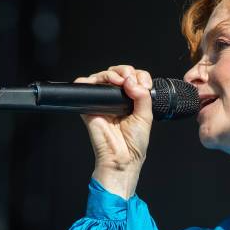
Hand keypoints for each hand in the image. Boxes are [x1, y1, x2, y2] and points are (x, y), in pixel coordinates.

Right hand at [74, 65, 152, 198]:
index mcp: (131, 100)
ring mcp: (102, 101)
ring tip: (120, 82)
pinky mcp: (89, 106)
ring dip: (112, 74)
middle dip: (125, 71)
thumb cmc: (134, 143)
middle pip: (118, 73)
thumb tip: (132, 81)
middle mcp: (116, 99)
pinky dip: (88, 81)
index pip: (134, 78)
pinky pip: (84, 87)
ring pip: (102, 76)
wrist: (122, 158)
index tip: (144, 84)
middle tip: (130, 81)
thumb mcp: (146, 116)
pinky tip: (102, 85)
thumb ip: (142, 96)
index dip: (139, 76)